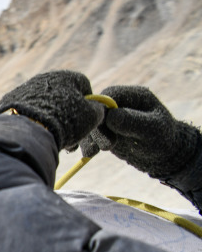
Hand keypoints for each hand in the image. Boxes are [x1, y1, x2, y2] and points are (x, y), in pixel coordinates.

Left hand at [0, 70, 105, 150]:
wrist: (29, 128)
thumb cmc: (66, 121)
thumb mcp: (91, 117)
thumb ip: (98, 109)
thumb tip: (96, 108)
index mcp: (67, 76)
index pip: (83, 87)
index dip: (87, 105)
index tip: (85, 122)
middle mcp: (46, 78)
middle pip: (62, 97)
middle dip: (67, 116)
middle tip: (69, 137)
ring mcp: (25, 87)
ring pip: (44, 105)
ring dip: (50, 120)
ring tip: (52, 139)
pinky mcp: (9, 99)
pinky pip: (26, 111)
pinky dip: (31, 120)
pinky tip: (33, 134)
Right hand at [79, 86, 201, 179]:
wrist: (162, 156)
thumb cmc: (162, 139)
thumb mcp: (151, 129)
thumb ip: (132, 121)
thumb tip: (110, 116)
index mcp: (133, 95)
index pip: (108, 95)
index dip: (101, 109)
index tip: (104, 128)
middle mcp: (120, 103)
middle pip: (97, 109)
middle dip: (96, 127)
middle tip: (105, 146)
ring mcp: (111, 117)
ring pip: (91, 123)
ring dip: (90, 137)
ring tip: (92, 153)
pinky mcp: (105, 130)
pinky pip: (90, 134)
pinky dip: (88, 143)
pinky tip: (88, 154)